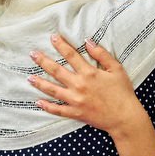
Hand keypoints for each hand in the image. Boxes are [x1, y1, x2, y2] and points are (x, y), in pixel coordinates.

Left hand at [28, 35, 149, 136]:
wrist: (124, 118)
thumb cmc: (123, 92)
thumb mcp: (116, 69)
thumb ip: (102, 54)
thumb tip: (88, 41)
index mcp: (89, 73)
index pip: (71, 56)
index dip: (61, 45)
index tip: (52, 38)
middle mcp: (79, 85)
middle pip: (56, 71)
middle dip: (43, 61)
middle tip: (32, 54)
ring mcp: (75, 100)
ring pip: (53, 90)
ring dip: (40, 83)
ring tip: (29, 78)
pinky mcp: (76, 113)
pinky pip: (58, 110)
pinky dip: (47, 107)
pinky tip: (38, 102)